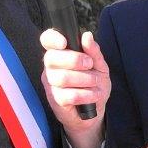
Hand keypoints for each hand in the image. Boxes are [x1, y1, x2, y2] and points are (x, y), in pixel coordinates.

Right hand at [40, 29, 108, 147]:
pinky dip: (86, 94)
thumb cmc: (94, 84)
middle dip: (75, 60)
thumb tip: (86, 36)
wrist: (95, 110)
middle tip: (90, 65)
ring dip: (85, 79)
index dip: (53, 39)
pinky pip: (68, 95)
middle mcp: (51, 67)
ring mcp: (51, 84)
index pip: (47, 40)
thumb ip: (94, 52)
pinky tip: (94, 95)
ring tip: (96, 83)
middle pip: (52, 57)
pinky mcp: (55, 100)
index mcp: (60, 53)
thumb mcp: (100, 66)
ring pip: (62, 77)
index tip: (64, 42)